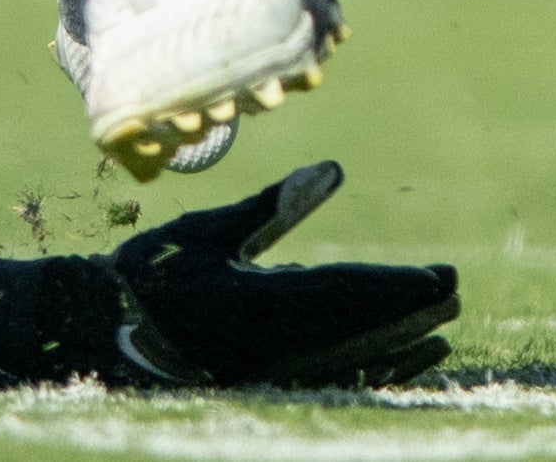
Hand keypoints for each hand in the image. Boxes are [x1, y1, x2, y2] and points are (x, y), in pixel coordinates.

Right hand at [105, 161, 458, 386]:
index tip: (442, 279)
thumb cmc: (154, 275)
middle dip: (410, 314)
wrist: (102, 335)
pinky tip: (398, 361)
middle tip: (453, 294)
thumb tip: (333, 171)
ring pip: (351, 363)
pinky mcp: (267, 385)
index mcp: (260, 304)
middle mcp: (274, 347)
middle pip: (361, 333)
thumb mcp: (212, 232)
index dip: (399, 288)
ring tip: (440, 335)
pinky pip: (332, 381)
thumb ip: (275, 206)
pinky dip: (372, 371)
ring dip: (398, 347)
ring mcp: (271, 373)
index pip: (348, 295)